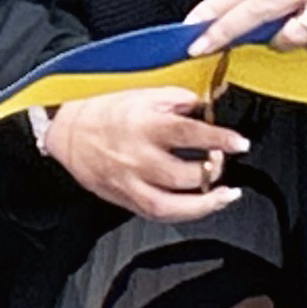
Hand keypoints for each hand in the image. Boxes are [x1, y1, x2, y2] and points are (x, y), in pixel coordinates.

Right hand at [40, 87, 245, 220]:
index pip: (188, 133)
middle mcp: (137, 157)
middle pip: (184, 175)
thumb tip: (203, 106)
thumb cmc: (103, 112)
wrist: (66, 133)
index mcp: (142, 125)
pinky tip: (200, 207)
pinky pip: (157, 214)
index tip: (240, 143)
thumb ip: (175, 98)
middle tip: (221, 160)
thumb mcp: (139, 93)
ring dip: (206, 203)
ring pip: (172, 205)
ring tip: (225, 195)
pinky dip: (184, 214)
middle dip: (212, 170)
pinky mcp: (124, 198)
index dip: (219, 139)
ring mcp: (130, 182)